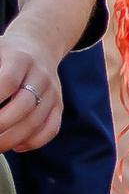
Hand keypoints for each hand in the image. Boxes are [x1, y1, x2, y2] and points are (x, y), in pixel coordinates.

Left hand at [0, 29, 64, 151]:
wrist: (38, 47)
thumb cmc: (4, 53)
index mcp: (19, 59)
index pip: (7, 82)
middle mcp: (40, 76)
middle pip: (24, 105)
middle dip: (1, 125)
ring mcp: (52, 92)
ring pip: (36, 122)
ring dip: (13, 138)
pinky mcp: (58, 105)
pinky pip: (51, 128)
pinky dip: (33, 142)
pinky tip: (16, 146)